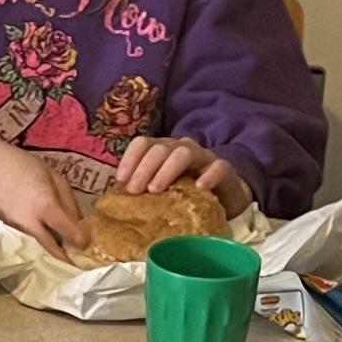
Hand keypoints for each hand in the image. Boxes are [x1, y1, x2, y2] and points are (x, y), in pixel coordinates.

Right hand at [0, 130, 87, 251]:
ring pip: (40, 249)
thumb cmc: (19, 165)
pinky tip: (40, 238)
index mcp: (45, 204)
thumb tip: (80, 224)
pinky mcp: (4, 235)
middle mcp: (29, 224)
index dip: (82, 239)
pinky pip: (26, 244)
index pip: (70, 232)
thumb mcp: (52, 175)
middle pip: (54, 251)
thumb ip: (68, 201)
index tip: (86, 241)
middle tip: (76, 254)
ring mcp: (14, 232)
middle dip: (67, 255)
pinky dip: (36, 244)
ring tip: (61, 246)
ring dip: (52, 249)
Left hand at [113, 136, 252, 213]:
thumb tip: (116, 199)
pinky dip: (208, 176)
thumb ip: (143, 188)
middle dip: (144, 168)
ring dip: (167, 170)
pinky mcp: (224, 170)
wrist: (225, 197)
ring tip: (156, 190)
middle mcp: (181, 148)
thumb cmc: (186, 193)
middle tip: (134, 190)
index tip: (120, 180)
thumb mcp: (162, 189)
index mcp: (163, 150)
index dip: (130, 158)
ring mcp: (203, 157)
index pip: (143, 143)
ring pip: (184, 153)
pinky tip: (199, 187)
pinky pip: (218, 167)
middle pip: (160, 148)